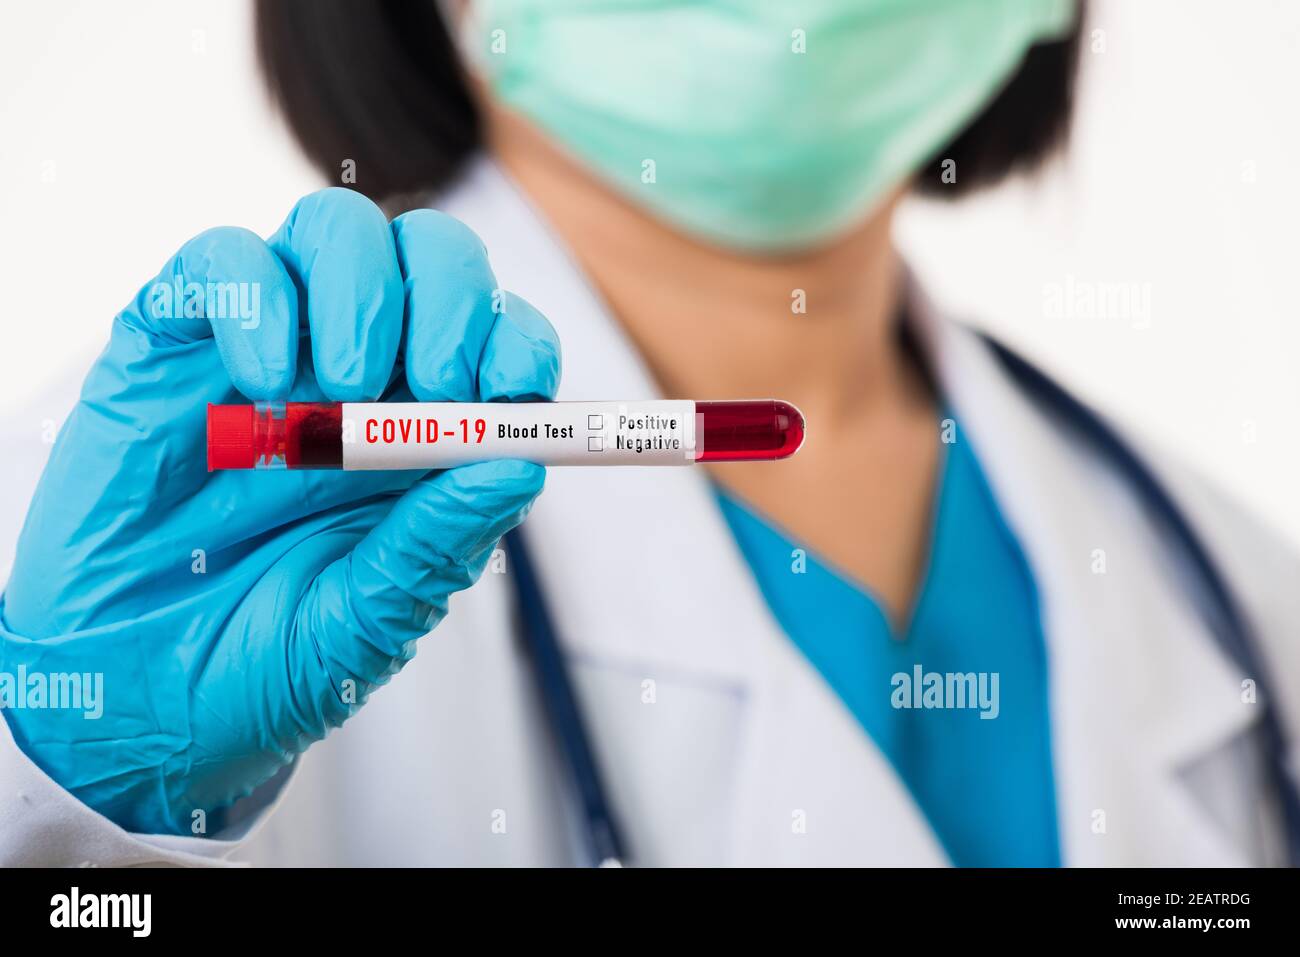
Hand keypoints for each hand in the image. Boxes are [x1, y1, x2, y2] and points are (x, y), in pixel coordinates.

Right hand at [0, 188, 559, 834]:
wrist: (125, 696)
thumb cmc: (256, 662)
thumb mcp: (363, 623)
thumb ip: (436, 547)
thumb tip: (518, 466)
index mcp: (424, 438)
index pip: (499, 343)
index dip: (519, 345)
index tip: (513, 391)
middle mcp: (357, 377)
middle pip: (432, 259)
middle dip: (453, 298)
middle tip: (437, 383)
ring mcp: (269, 349)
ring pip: (337, 231)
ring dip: (363, 289)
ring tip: (344, 390)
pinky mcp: (176, 340)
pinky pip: (224, 261)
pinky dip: (257, 296)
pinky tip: (265, 381)